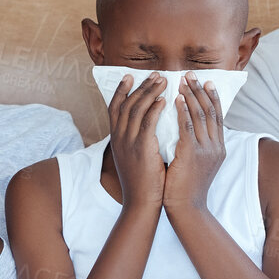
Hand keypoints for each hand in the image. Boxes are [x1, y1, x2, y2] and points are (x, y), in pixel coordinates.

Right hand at [105, 72, 167, 211]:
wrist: (141, 203)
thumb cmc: (142, 183)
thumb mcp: (133, 158)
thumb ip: (135, 141)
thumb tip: (144, 127)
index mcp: (116, 139)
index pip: (114, 107)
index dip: (121, 90)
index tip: (129, 76)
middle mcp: (119, 138)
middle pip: (125, 103)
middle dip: (140, 86)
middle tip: (154, 74)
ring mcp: (128, 143)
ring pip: (136, 109)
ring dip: (150, 92)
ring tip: (163, 81)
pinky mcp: (141, 149)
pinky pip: (147, 123)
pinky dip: (155, 109)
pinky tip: (164, 100)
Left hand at [161, 75, 225, 211]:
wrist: (187, 208)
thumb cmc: (186, 187)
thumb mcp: (198, 163)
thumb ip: (197, 145)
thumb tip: (191, 128)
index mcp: (219, 148)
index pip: (218, 116)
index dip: (212, 97)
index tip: (207, 82)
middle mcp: (216, 146)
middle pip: (211, 111)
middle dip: (200, 91)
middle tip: (191, 75)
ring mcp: (205, 150)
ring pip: (200, 115)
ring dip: (190, 95)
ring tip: (182, 80)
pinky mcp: (192, 154)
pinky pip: (187, 126)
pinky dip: (183, 110)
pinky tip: (175, 99)